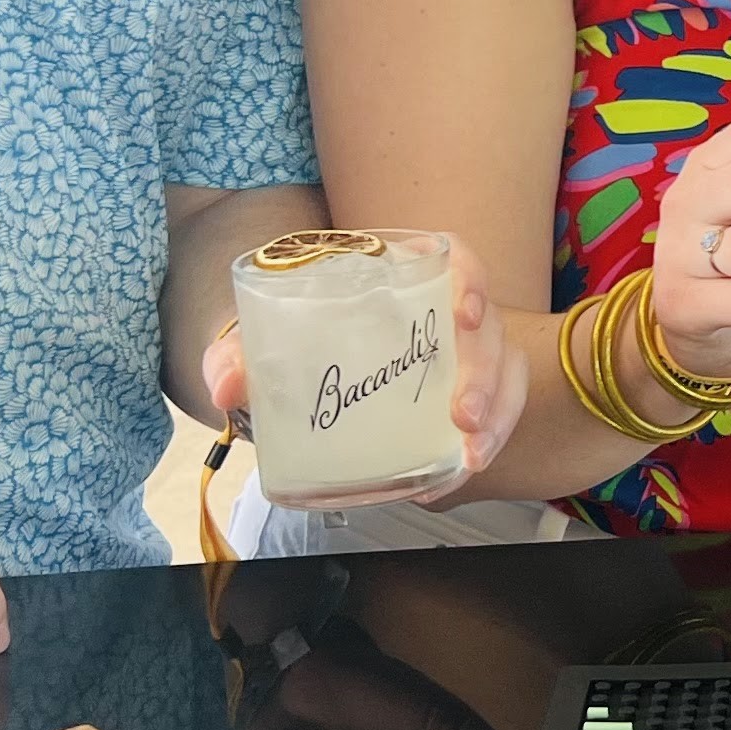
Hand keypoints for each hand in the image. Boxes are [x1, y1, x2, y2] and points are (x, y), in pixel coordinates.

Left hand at [200, 235, 531, 503]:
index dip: (470, 277)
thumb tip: (224, 386)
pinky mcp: (473, 391)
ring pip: (506, 372)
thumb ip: (240, 357)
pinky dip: (487, 444)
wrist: (309, 377)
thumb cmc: (299, 343)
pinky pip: (500, 413)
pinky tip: (455, 472)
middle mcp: (443, 310)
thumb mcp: (270, 344)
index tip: (466, 312)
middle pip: (486, 328)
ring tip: (472, 456)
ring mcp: (464, 353)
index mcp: (402, 276)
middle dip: (484, 374)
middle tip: (463, 416)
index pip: (453, 257)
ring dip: (499, 414)